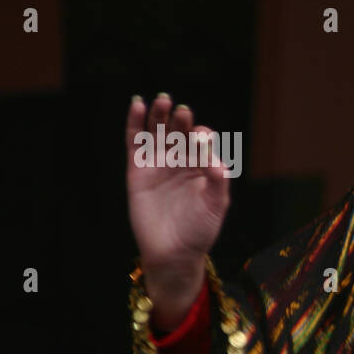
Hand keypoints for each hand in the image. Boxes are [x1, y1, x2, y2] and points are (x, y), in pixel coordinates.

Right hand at [126, 94, 230, 327]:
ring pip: (158, 132)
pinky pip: (135, 142)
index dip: (202, 135)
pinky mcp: (137, 170)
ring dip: (159, 115)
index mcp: (202, 167)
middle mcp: (181, 161)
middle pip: (179, 131)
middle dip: (181, 119)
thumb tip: (217, 159)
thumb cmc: (199, 230)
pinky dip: (135, 123)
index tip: (202, 137)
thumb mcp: (215, 206)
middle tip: (182, 110)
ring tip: (162, 100)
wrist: (173, 253)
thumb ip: (218, 181)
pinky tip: (138, 105)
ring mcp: (159, 164)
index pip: (202, 141)